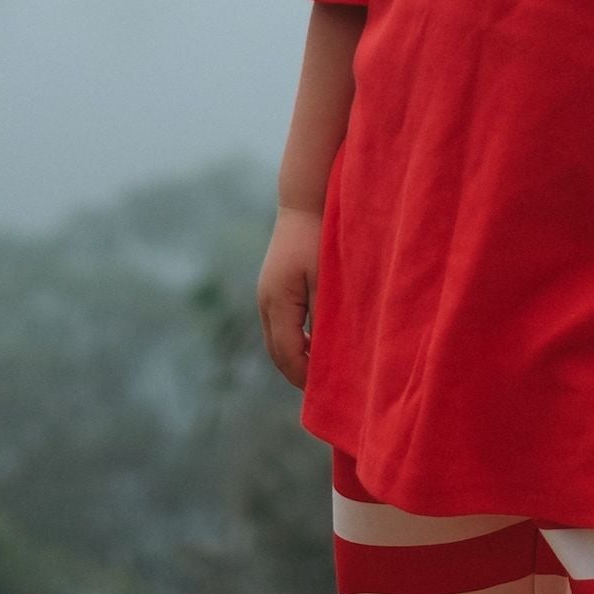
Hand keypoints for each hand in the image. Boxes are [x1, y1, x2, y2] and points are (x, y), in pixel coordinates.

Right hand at [257, 206, 323, 388]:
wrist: (304, 202)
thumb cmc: (321, 236)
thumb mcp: (327, 278)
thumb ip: (326, 315)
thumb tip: (328, 353)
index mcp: (278, 302)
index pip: (289, 354)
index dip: (306, 376)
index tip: (328, 391)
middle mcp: (265, 302)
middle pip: (278, 353)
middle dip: (298, 374)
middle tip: (325, 391)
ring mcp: (265, 295)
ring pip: (276, 341)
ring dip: (296, 358)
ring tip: (322, 372)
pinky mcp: (271, 288)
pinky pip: (280, 325)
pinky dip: (294, 341)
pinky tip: (316, 345)